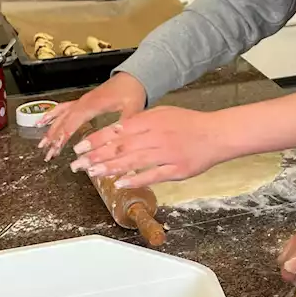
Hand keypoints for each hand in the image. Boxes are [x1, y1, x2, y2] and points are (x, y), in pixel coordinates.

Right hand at [38, 72, 146, 159]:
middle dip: (54, 138)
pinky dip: (52, 115)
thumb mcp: (133, 108)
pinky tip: (43, 121)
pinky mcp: (83, 102)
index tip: (56, 149)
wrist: (134, 76)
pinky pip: (63, 108)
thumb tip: (119, 140)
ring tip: (42, 144)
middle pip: (63, 121)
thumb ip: (125, 123)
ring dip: (50, 129)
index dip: (63, 136)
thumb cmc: (133, 91)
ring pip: (61, 116)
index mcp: (92, 105)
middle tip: (47, 154)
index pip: (72, 122)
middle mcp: (83, 103)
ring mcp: (81, 101)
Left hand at [69, 105, 227, 187]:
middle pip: (121, 146)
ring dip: (110, 167)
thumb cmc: (190, 124)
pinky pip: (153, 175)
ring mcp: (167, 154)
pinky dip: (136, 179)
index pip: (117, 130)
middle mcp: (156, 136)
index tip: (79, 147)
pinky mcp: (177, 169)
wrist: (218, 134)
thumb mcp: (163, 113)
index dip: (96, 140)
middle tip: (78, 164)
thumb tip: (116, 130)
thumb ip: (140, 121)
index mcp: (152, 121)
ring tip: (92, 173)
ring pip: (133, 161)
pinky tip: (120, 183)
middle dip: (96, 156)